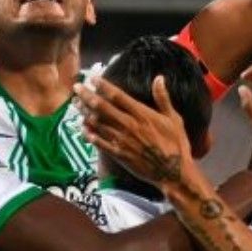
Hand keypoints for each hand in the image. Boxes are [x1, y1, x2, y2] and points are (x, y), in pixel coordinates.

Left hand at [76, 75, 193, 187]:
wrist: (173, 172)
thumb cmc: (176, 145)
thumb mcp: (174, 119)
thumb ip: (163, 98)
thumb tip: (159, 78)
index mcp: (142, 114)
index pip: (117, 95)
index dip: (103, 85)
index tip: (93, 78)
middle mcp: (129, 125)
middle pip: (102, 107)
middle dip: (87, 95)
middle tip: (76, 87)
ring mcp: (121, 140)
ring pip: (98, 123)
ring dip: (84, 112)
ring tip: (75, 103)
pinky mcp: (118, 154)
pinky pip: (99, 143)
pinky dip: (89, 134)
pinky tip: (81, 128)